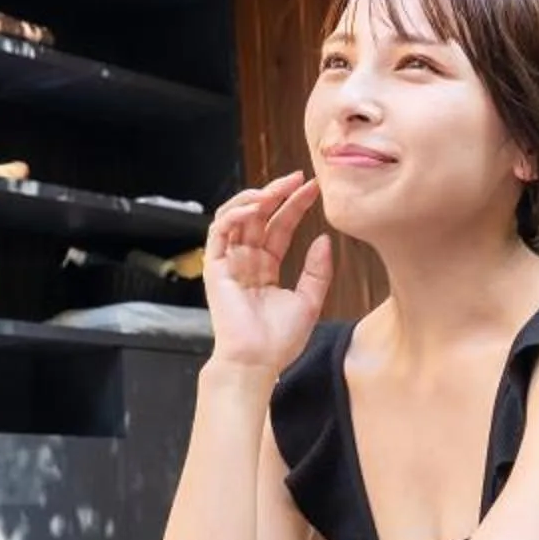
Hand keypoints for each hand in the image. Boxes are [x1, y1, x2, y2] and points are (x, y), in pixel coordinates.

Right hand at [204, 171, 332, 372]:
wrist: (257, 361)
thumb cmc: (280, 340)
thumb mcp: (309, 300)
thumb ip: (317, 270)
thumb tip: (324, 240)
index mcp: (266, 267)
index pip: (280, 227)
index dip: (295, 206)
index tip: (313, 188)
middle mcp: (246, 260)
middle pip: (260, 216)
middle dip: (278, 193)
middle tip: (299, 178)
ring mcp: (229, 262)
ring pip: (237, 217)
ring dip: (255, 198)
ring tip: (277, 188)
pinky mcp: (215, 267)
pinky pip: (219, 231)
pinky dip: (234, 214)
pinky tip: (255, 206)